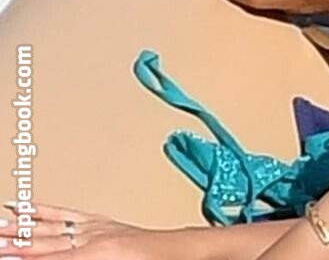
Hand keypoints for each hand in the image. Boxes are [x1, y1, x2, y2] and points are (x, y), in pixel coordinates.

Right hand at [0, 202, 163, 258]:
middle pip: (45, 243)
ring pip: (51, 227)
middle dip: (16, 243)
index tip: (4, 254)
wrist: (176, 253)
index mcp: (98, 254)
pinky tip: (26, 208)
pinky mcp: (102, 221)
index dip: (23, 256)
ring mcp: (97, 226)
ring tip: (0, 227)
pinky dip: (44, 211)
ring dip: (22, 227)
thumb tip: (51, 259)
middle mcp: (95, 237)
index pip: (50, 258)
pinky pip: (68, 215)